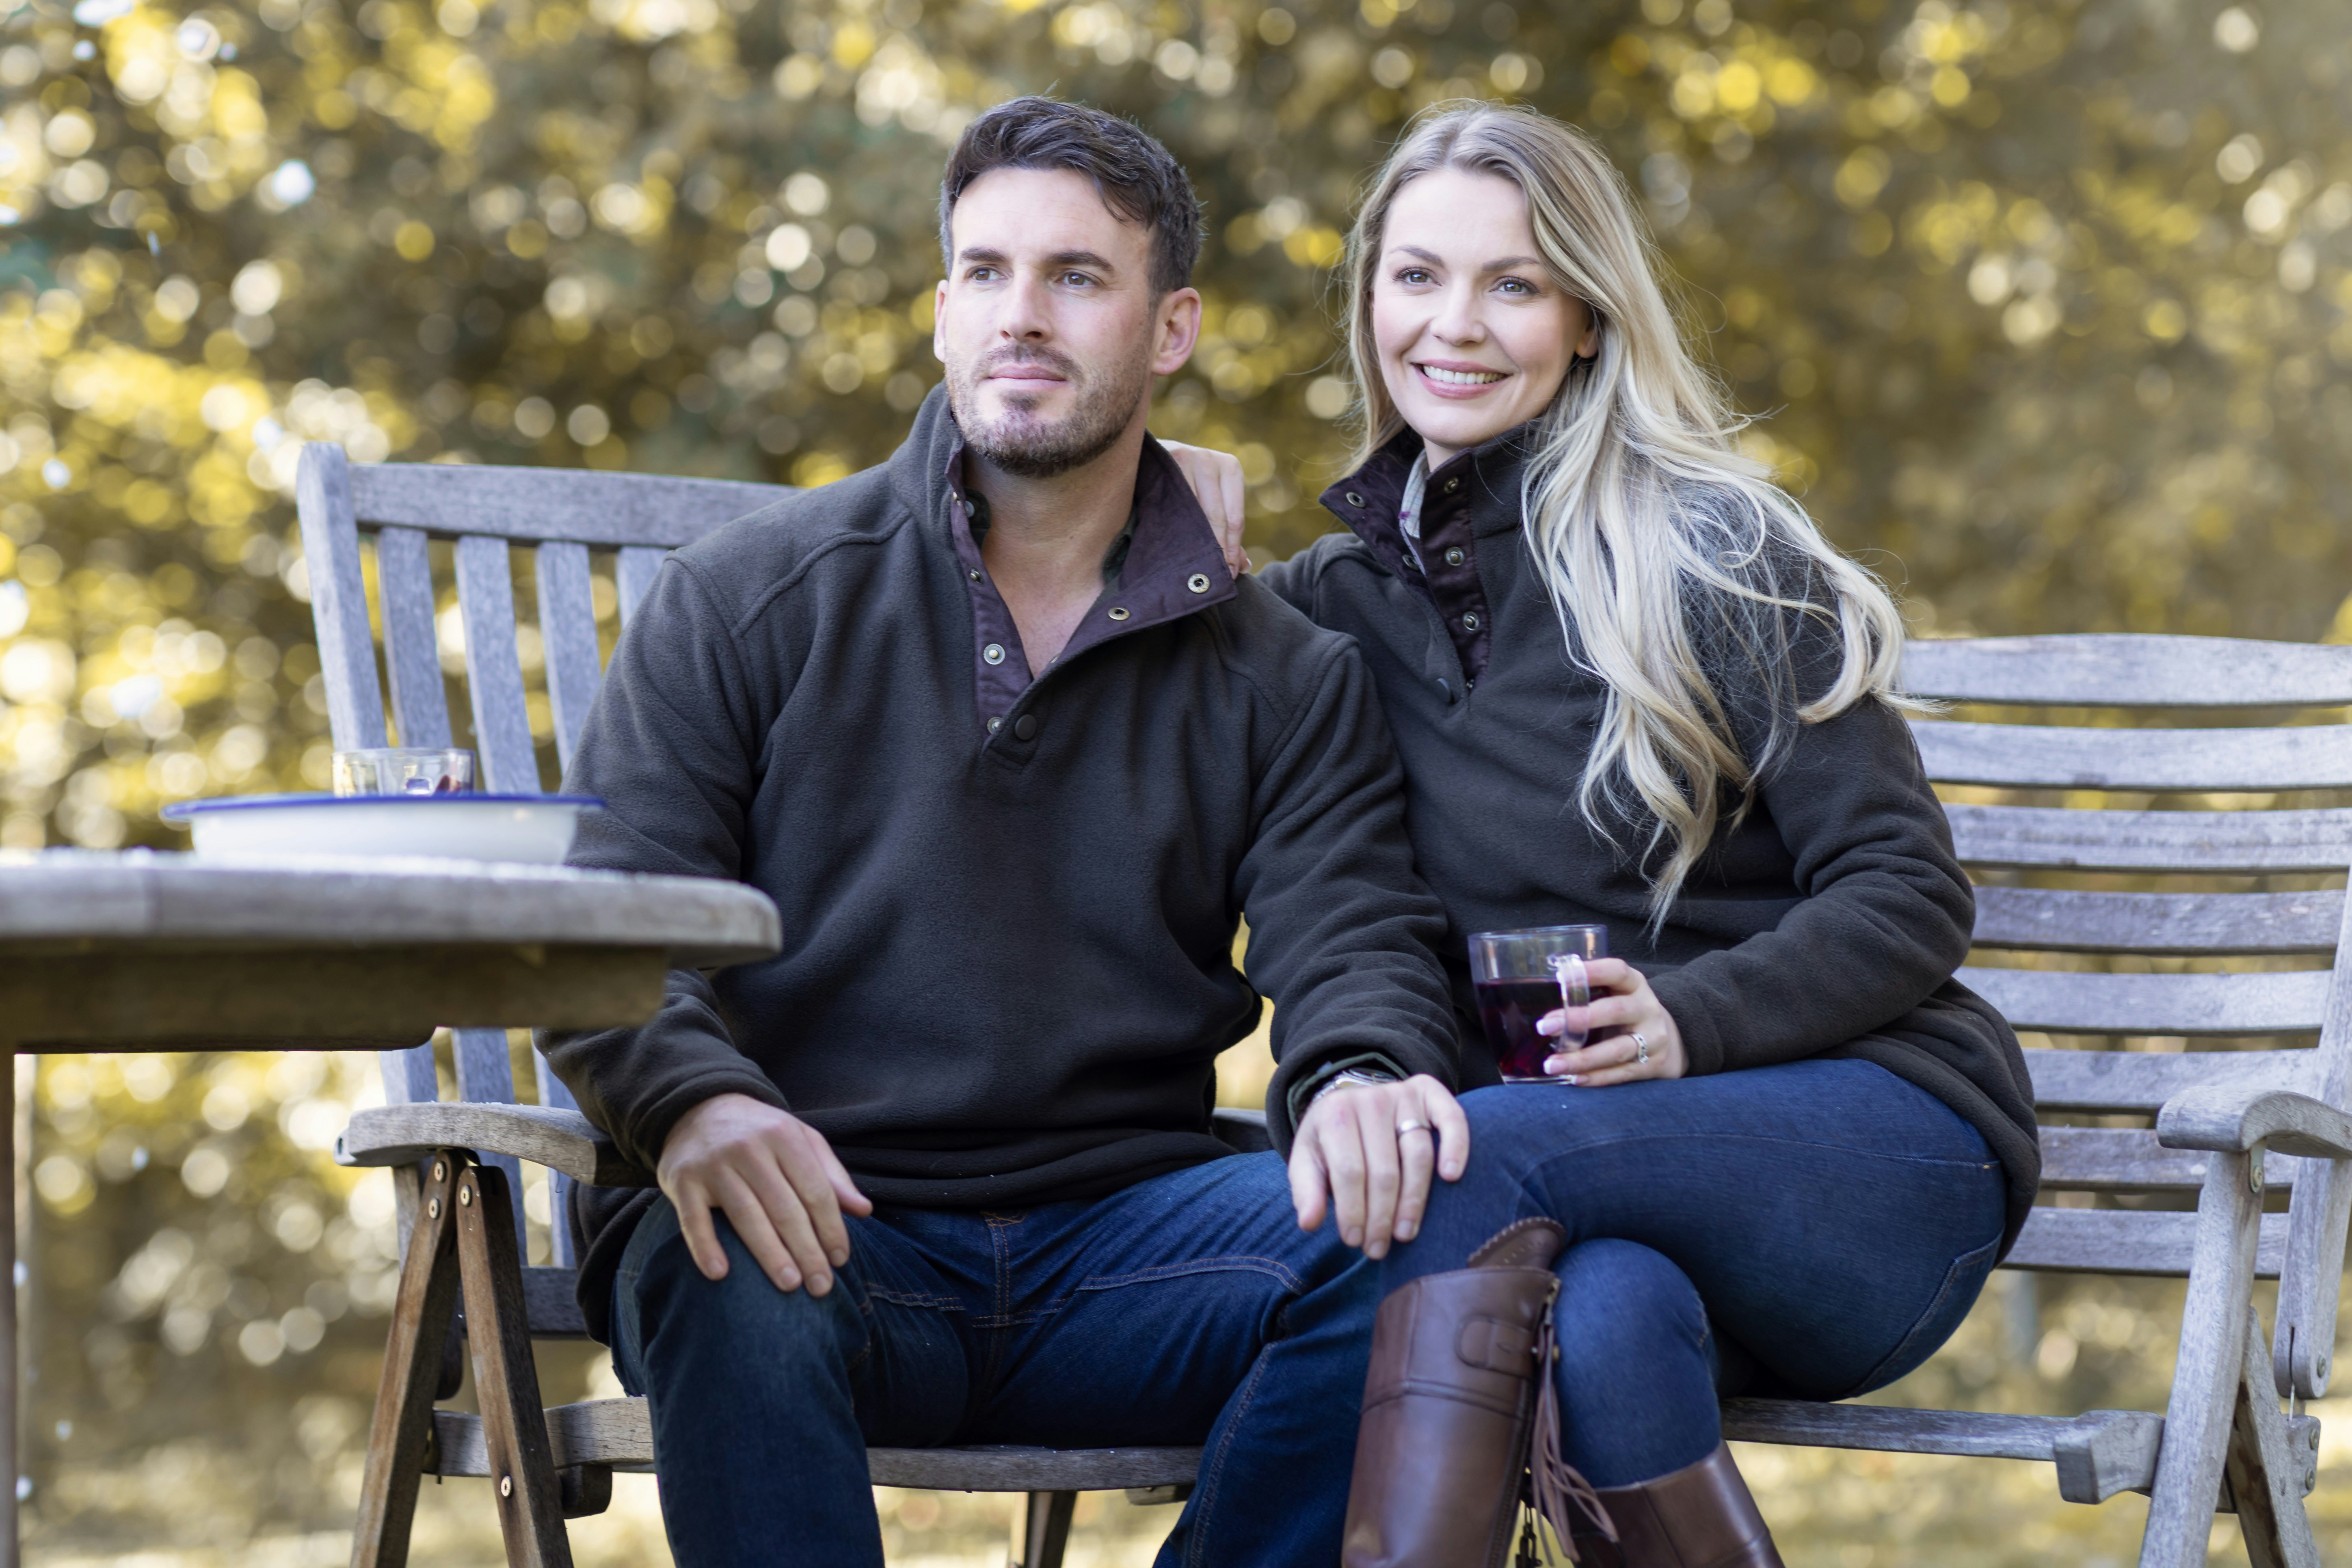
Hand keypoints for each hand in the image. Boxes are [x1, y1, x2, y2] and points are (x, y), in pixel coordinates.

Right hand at [656, 1093, 873, 1294]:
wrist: (697, 1108)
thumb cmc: (760, 1133)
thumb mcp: (801, 1140)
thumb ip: (832, 1175)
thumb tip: (864, 1210)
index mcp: (784, 1136)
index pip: (815, 1190)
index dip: (831, 1228)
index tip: (841, 1261)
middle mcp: (749, 1148)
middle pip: (785, 1208)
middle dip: (807, 1250)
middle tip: (821, 1287)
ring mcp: (713, 1164)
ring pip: (746, 1215)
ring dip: (770, 1254)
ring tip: (789, 1285)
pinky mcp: (682, 1180)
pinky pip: (693, 1219)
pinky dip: (705, 1246)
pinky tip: (720, 1274)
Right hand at [1161, 440, 1248, 578]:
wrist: (1149, 455)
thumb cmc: (1186, 481)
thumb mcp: (1210, 497)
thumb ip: (1227, 528)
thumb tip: (1244, 566)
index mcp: (1230, 468)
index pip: (1235, 518)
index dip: (1233, 549)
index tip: (1230, 574)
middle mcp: (1210, 460)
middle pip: (1217, 517)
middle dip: (1217, 550)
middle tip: (1215, 576)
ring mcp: (1187, 458)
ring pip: (1195, 513)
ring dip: (1196, 543)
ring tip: (1196, 568)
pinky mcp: (1165, 464)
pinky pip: (1173, 505)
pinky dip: (1176, 528)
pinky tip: (1177, 546)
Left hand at [1288, 1074, 1468, 1258]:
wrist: (1351, 1104)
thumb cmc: (1331, 1143)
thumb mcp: (1309, 1161)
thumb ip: (1306, 1191)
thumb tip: (1308, 1223)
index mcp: (1335, 1114)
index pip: (1349, 1171)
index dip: (1353, 1211)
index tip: (1354, 1241)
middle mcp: (1371, 1100)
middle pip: (1384, 1170)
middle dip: (1382, 1217)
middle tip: (1378, 1249)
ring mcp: (1403, 1095)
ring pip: (1418, 1155)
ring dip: (1414, 1201)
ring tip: (1405, 1234)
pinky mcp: (1430, 1094)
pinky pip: (1451, 1118)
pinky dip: (1456, 1146)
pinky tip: (1451, 1177)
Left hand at [1540, 958, 1687, 1084]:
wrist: (1669, 1040)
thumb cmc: (1626, 1012)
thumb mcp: (1617, 993)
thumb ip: (1590, 991)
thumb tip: (1538, 994)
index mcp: (1634, 984)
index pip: (1616, 971)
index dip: (1590, 972)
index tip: (1560, 977)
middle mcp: (1646, 1008)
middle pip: (1615, 1011)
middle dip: (1579, 1019)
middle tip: (1545, 1027)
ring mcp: (1653, 1038)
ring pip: (1617, 1049)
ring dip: (1582, 1058)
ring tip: (1552, 1064)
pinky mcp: (1652, 1065)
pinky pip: (1621, 1073)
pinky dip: (1596, 1078)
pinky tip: (1573, 1078)